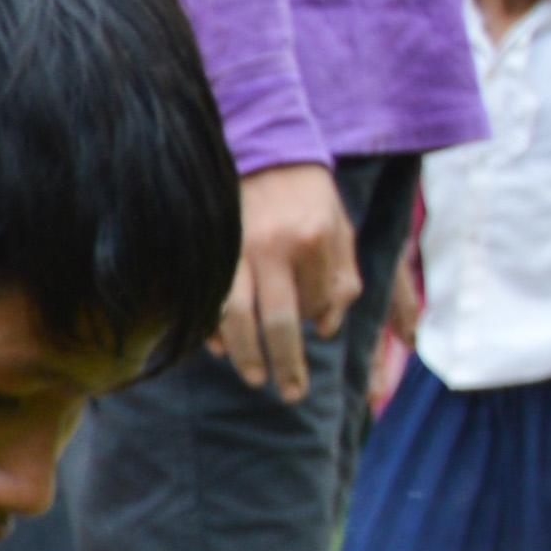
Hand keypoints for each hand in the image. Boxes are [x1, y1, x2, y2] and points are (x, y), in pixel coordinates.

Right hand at [221, 160, 356, 398]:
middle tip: (291, 395)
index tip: (318, 335)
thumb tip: (328, 329)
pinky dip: (213, 330)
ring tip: (255, 378)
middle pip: (279, 321)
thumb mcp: (341, 229)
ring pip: (236, 317)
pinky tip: (221, 350)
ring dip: (246, 355)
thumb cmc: (308, 199)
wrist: (261, 155)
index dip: (320, 323)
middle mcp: (274, 248)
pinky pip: (207, 302)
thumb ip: (343, 278)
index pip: (319, 302)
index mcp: (314, 239)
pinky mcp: (209, 253)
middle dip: (285, 364)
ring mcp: (235, 252)